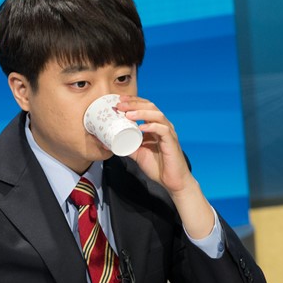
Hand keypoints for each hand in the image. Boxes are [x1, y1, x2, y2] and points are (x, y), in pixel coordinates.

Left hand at [119, 95, 214, 238]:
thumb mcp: (137, 154)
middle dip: (135, 103)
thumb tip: (110, 142)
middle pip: (150, 107)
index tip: (119, 100)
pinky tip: (141, 128)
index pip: (145, 107)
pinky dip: (152, 127)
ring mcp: (168, 133)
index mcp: (155, 127)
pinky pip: (163, 130)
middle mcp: (163, 126)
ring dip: (142, 113)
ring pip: (157, 115)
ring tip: (128, 114)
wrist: (172, 181)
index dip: (133, 102)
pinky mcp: (172, 142)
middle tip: (121, 104)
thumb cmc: (158, 167)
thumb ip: (127, 146)